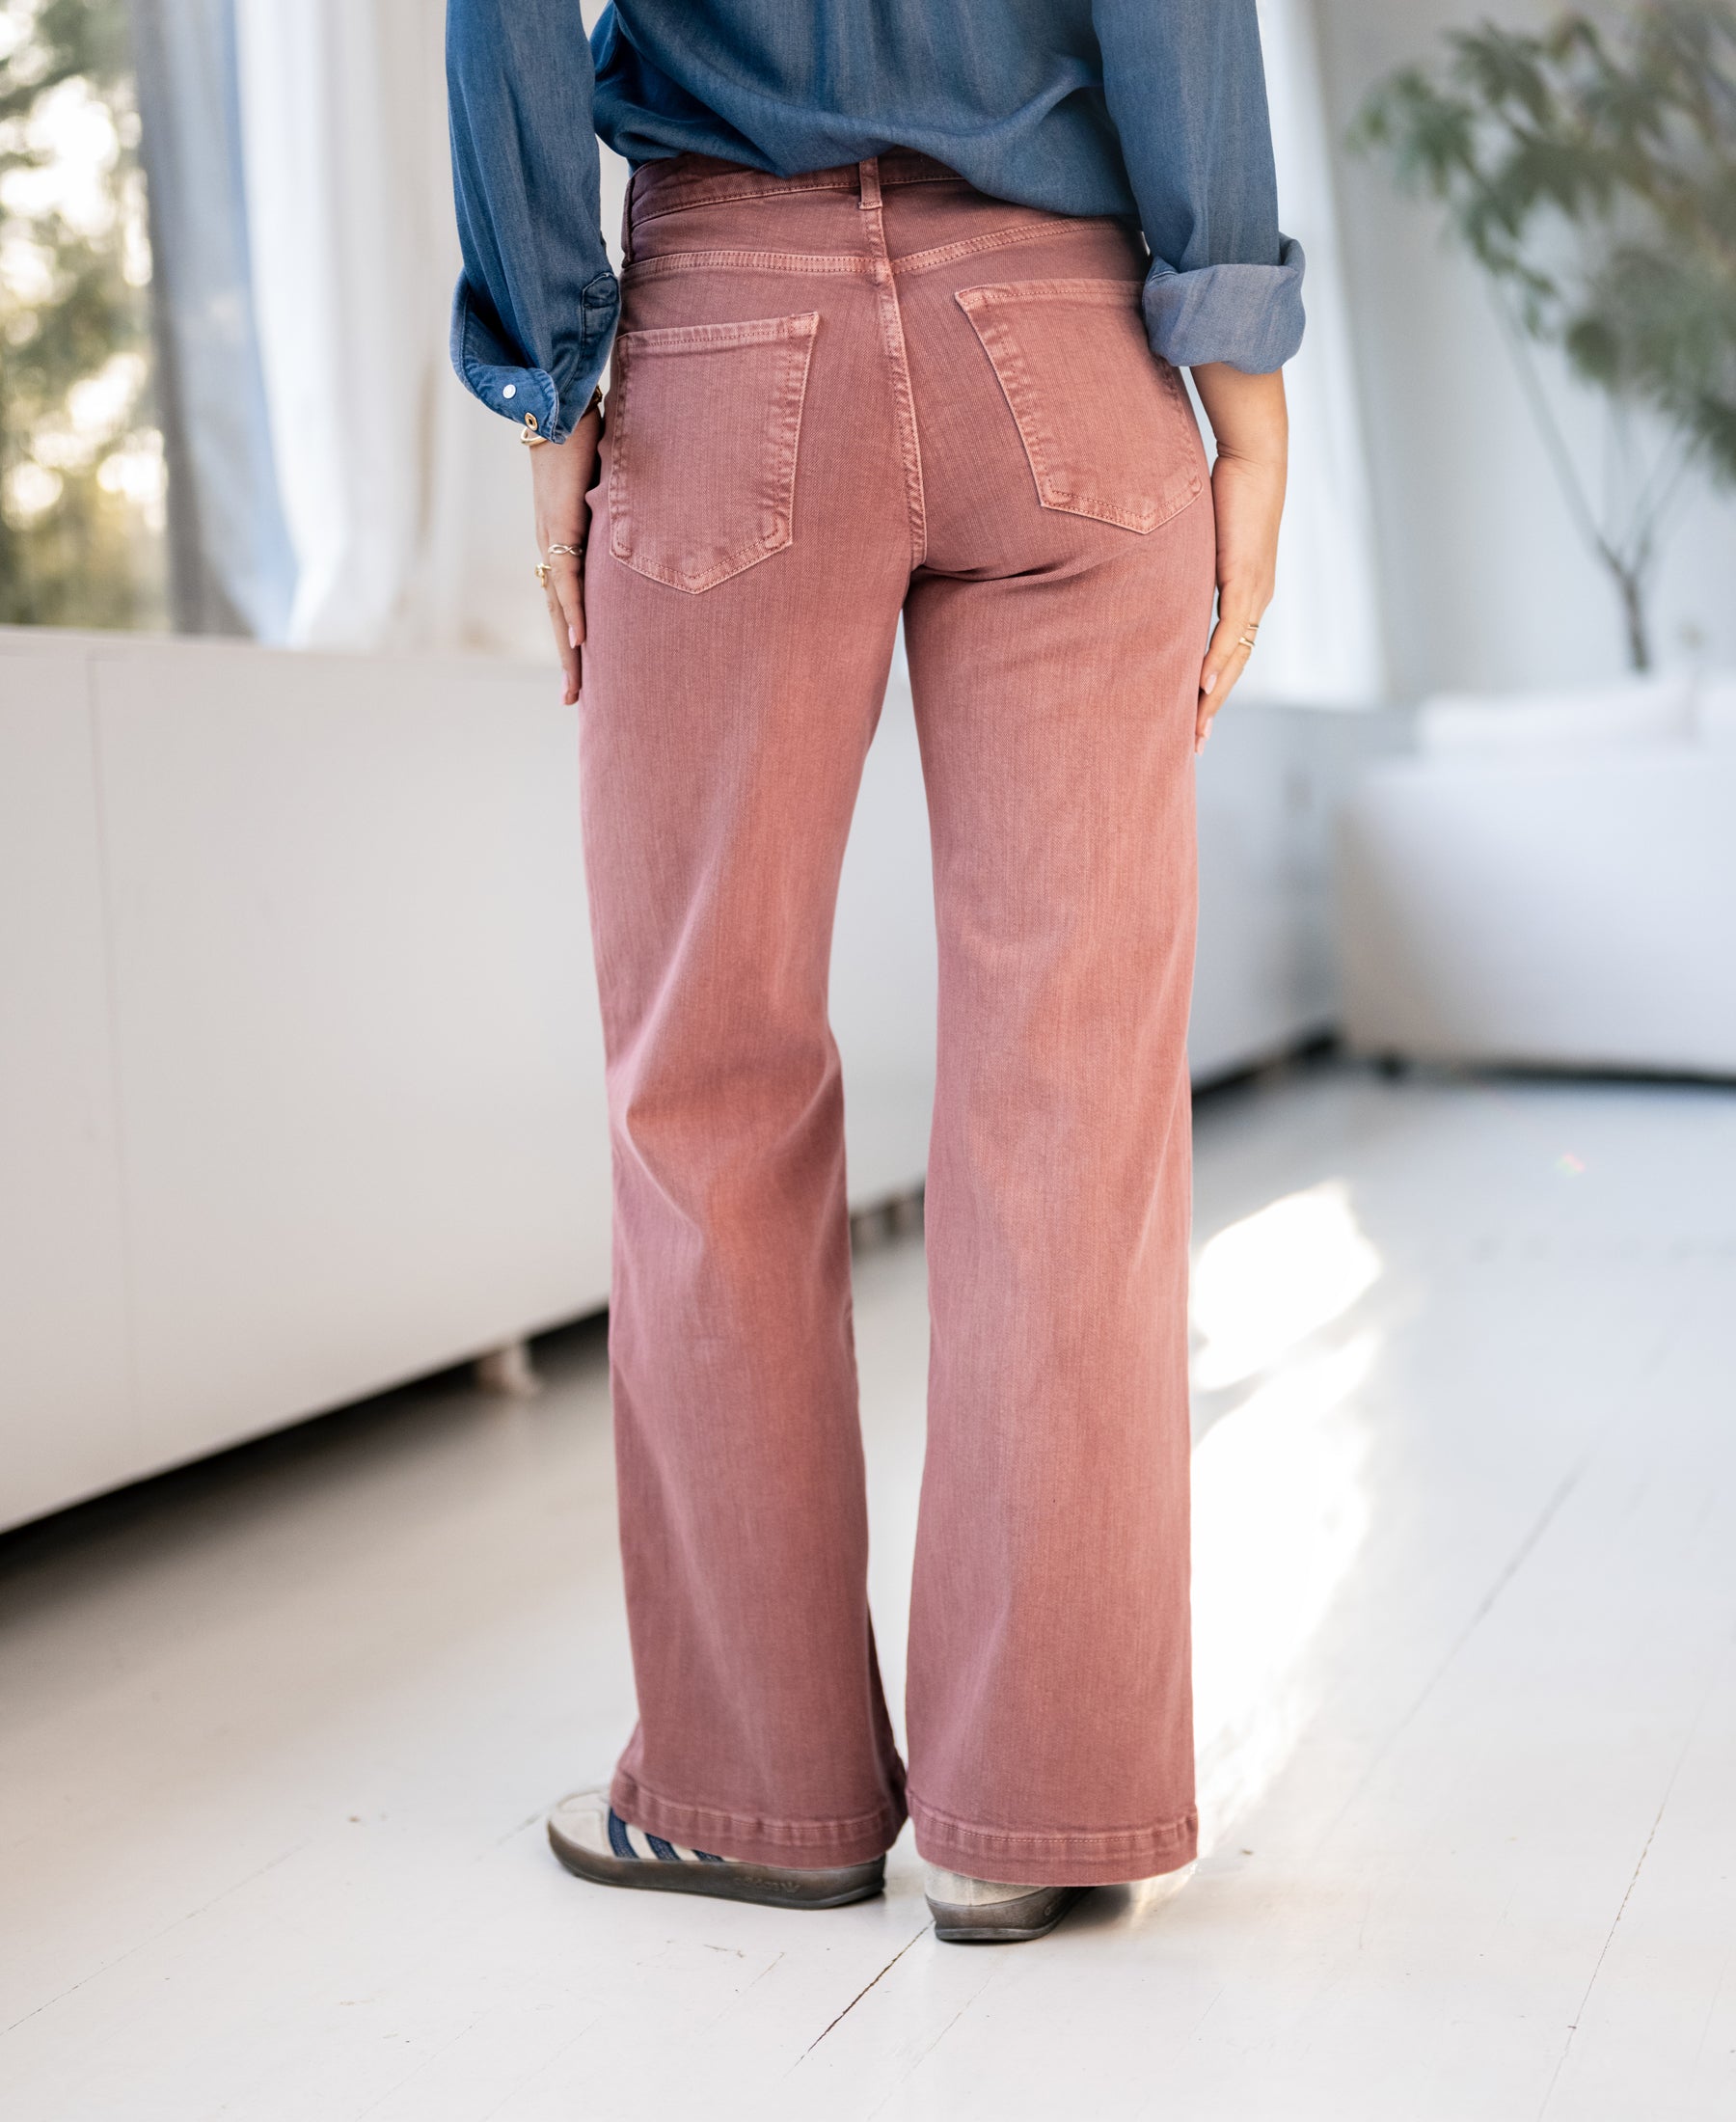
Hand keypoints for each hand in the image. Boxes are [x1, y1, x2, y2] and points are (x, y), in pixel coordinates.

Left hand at [531, 396, 603, 705]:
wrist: (556, 402)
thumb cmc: (582, 431)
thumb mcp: (607, 480)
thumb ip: (623, 504)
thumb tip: (657, 511)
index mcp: (561, 540)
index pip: (566, 600)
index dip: (575, 636)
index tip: (583, 669)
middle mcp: (551, 547)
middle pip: (559, 617)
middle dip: (568, 663)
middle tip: (574, 702)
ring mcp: (551, 541)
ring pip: (559, 610)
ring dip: (568, 653)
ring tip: (575, 690)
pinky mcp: (558, 528)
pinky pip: (567, 582)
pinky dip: (575, 614)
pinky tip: (582, 645)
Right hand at [1189, 363, 1288, 752]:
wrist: (1256, 458)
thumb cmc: (1226, 489)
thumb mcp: (1200, 539)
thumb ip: (1184, 566)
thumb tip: (1154, 578)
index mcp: (1246, 594)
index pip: (1228, 654)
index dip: (1212, 689)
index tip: (1195, 719)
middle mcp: (1255, 601)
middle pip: (1233, 668)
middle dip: (1212, 707)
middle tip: (1194, 744)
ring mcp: (1254, 594)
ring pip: (1234, 658)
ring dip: (1213, 696)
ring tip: (1195, 728)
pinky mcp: (1247, 580)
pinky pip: (1229, 631)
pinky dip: (1216, 661)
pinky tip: (1202, 685)